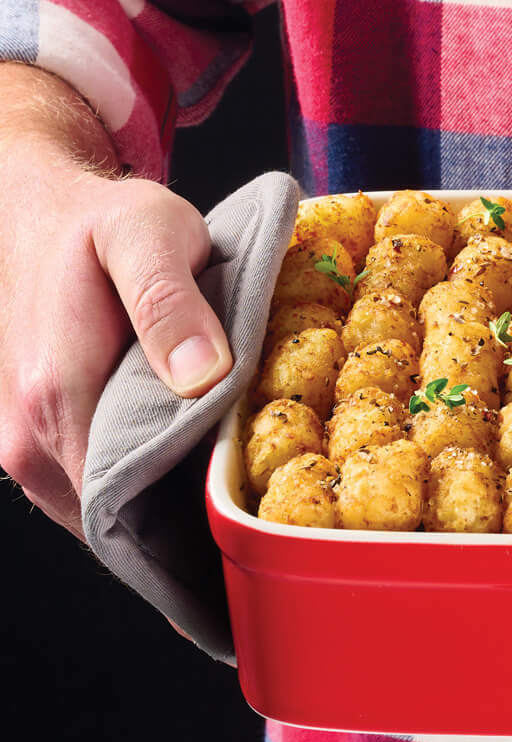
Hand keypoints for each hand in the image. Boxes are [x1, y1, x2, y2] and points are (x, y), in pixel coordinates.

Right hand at [0, 143, 232, 541]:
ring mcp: (26, 445)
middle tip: (255, 519)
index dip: (190, 522)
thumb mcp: (149, 235)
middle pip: (117, 521)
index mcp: (56, 397)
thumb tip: (202, 376)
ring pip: (106, 511)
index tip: (247, 522)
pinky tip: (190, 470)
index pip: (126, 504)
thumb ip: (171, 304)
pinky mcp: (37, 441)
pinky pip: (95, 488)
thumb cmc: (101, 220)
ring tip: (228, 495)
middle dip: (184, 529)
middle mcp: (27, 438)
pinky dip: (142, 489)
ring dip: (164, 511)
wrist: (41, 211)